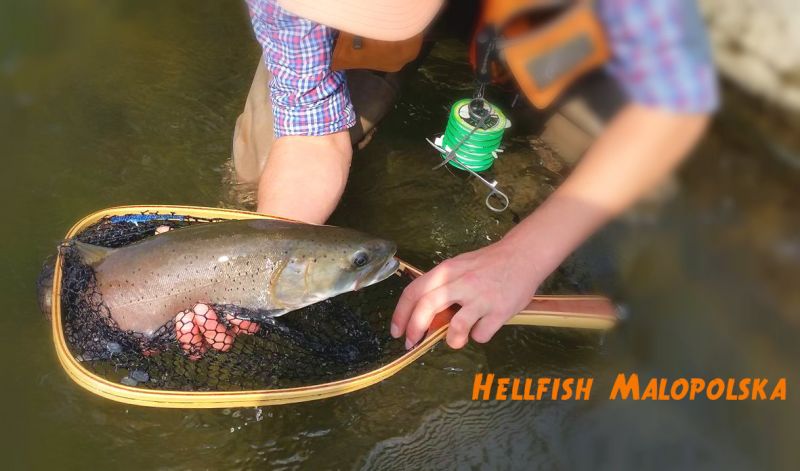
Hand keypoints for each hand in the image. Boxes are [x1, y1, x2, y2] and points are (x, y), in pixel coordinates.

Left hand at [391, 239, 543, 348]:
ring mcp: (482, 298)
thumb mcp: (459, 267)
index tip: (396, 331)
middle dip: (415, 329)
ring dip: (452, 340)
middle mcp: (462, 283)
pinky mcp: (500, 311)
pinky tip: (483, 326)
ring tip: (456, 339)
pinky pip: (481, 334)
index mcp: (447, 271)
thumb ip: (441, 287)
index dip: (401, 314)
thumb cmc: (488, 264)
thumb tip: (423, 317)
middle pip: (427, 307)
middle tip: (412, 342)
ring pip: (456, 328)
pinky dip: (479, 336)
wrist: (523, 256)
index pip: (414, 291)